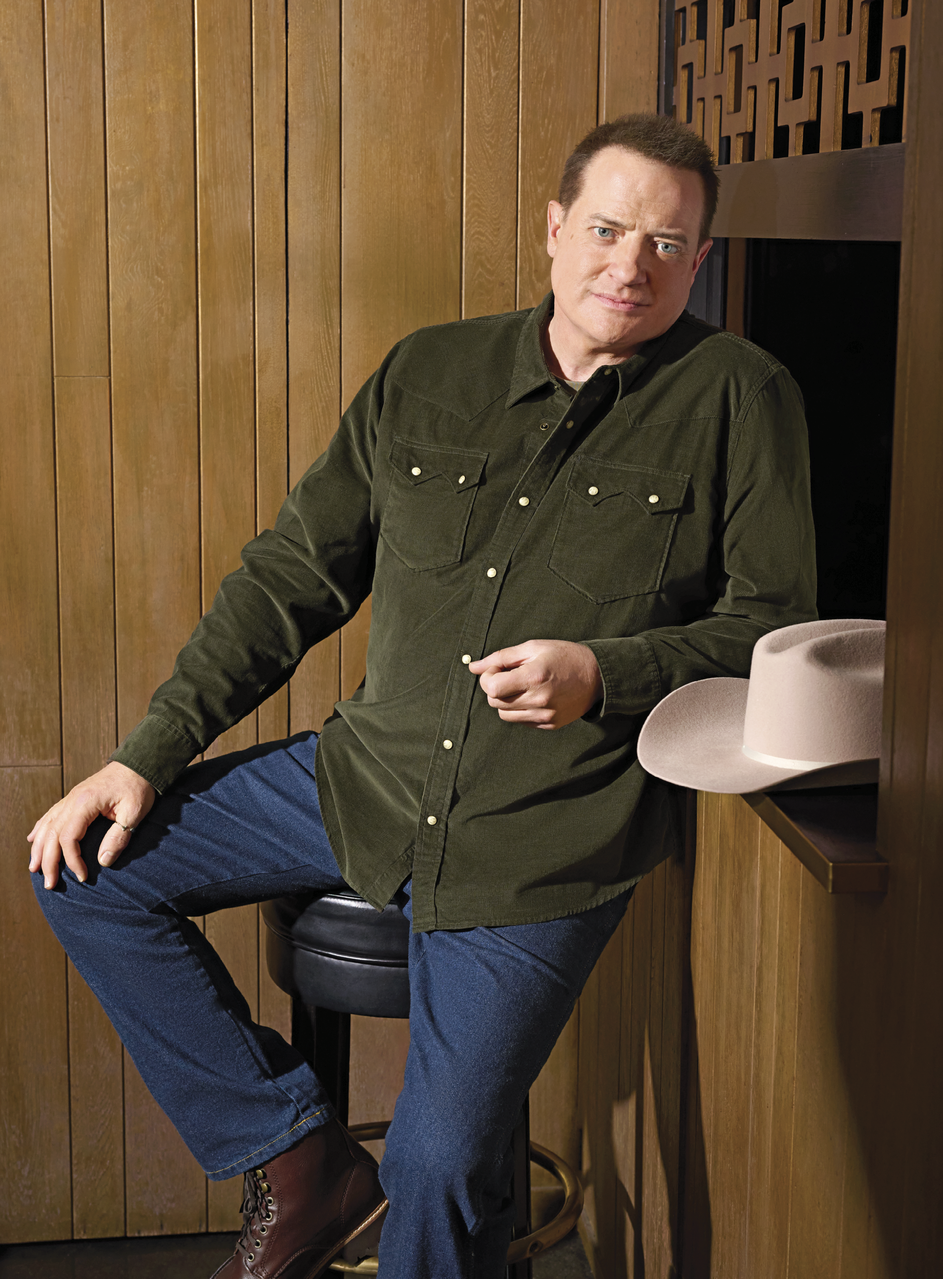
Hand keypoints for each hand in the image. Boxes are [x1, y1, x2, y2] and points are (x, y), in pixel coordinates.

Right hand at [27, 761, 155, 888]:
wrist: (138, 763)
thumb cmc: (138, 786)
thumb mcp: (134, 812)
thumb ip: (119, 837)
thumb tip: (103, 862)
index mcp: (85, 802)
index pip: (69, 837)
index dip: (72, 860)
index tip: (83, 876)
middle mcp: (72, 799)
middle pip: (52, 834)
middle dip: (48, 861)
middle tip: (49, 883)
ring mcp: (71, 797)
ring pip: (47, 825)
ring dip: (39, 848)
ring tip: (34, 868)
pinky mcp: (74, 797)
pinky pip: (51, 815)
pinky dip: (40, 829)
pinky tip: (33, 840)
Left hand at [468, 639, 602, 729]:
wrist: (597, 677)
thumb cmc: (564, 656)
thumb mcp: (532, 648)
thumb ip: (500, 657)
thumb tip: (473, 667)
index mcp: (534, 677)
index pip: (492, 688)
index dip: (488, 677)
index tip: (497, 669)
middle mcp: (539, 700)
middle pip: (495, 702)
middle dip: (495, 688)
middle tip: (509, 675)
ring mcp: (545, 716)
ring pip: (505, 715)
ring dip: (505, 700)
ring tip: (521, 686)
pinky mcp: (549, 725)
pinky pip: (520, 721)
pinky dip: (519, 709)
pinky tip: (532, 696)